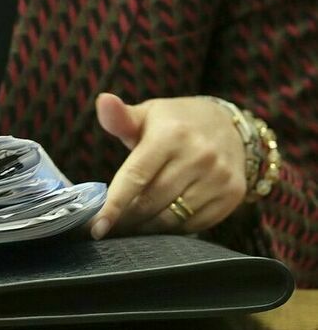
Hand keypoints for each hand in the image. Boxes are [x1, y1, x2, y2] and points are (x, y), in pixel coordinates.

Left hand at [89, 93, 246, 238]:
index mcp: (171, 134)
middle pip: (151, 202)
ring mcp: (219, 176)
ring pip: (172, 218)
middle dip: (126, 218)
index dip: (114, 204)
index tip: (97, 227)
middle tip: (109, 226)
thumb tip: (103, 100)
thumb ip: (120, 117)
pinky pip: (194, 224)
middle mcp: (198, 155)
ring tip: (131, 225)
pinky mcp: (232, 194)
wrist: (228, 125)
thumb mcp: (147, 115)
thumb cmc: (174, 123)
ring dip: (147, 227)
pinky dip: (173, 229)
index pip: (136, 177)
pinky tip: (160, 221)